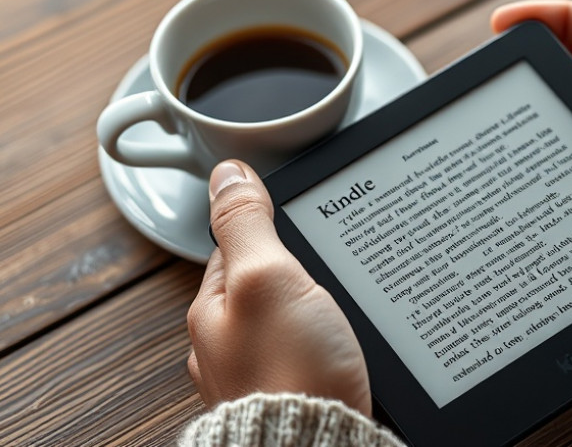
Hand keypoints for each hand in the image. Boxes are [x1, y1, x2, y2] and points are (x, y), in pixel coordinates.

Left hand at [186, 160, 370, 413]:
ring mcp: (258, 371)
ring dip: (307, 308)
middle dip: (289, 269)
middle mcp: (228, 343)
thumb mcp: (267, 278)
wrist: (317, 446)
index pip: (234, 246)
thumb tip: (227, 171)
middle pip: (261, 284)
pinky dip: (318, 343)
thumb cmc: (292, 371)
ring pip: (284, 320)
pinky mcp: (291, 391)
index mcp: (214, 309)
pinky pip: (302, 352)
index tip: (294, 217)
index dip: (265, 226)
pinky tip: (338, 345)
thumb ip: (246, 224)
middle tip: (323, 261)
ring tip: (336, 303)